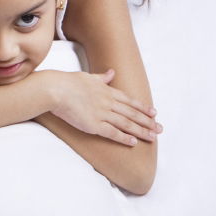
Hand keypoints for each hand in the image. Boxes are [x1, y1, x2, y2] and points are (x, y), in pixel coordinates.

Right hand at [43, 69, 161, 145]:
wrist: (55, 89)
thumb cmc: (68, 82)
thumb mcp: (88, 76)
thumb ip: (102, 77)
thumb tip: (112, 73)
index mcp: (106, 90)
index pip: (129, 101)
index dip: (143, 108)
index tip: (154, 113)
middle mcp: (108, 102)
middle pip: (132, 113)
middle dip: (147, 122)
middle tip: (160, 129)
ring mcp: (102, 113)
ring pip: (126, 124)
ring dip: (141, 131)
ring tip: (152, 137)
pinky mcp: (93, 125)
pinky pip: (112, 132)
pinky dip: (124, 137)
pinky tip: (134, 142)